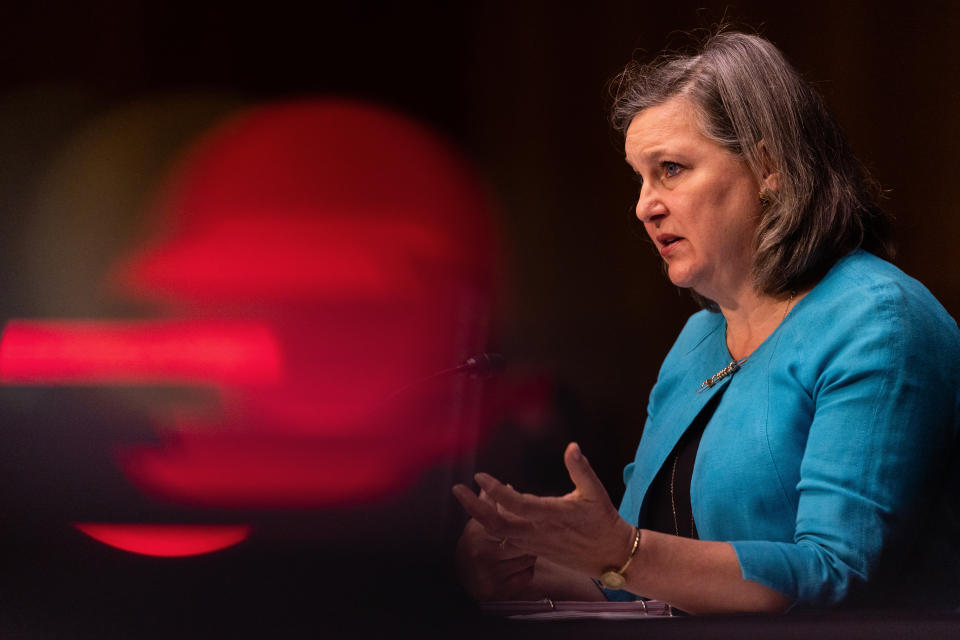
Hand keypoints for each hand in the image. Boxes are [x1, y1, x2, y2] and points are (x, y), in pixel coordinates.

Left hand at [452, 442, 634, 578]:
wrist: (611, 556)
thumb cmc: (603, 521)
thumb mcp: (596, 491)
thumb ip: (580, 469)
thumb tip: (571, 446)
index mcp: (553, 515)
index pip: (517, 504)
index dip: (496, 491)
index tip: (479, 476)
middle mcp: (539, 531)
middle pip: (497, 524)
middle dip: (474, 507)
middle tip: (457, 489)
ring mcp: (534, 542)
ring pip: (499, 532)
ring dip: (480, 514)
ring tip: (469, 494)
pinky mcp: (534, 548)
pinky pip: (507, 536)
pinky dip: (494, 521)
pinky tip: (491, 505)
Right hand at [455, 493, 537, 601]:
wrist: (460, 580)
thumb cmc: (472, 547)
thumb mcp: (477, 524)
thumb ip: (491, 504)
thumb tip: (507, 485)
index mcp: (478, 533)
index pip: (507, 521)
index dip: (519, 519)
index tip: (525, 516)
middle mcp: (483, 553)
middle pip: (522, 541)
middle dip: (527, 539)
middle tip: (523, 538)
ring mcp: (491, 573)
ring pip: (527, 558)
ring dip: (528, 555)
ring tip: (516, 553)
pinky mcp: (501, 590)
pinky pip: (527, 576)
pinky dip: (527, 571)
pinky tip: (516, 568)